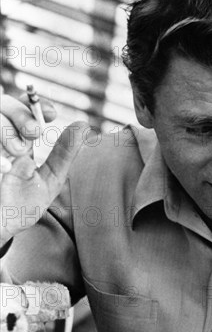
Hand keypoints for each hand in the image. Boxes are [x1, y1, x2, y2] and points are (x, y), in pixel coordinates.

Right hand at [0, 89, 85, 246]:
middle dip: (20, 114)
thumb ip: (64, 153)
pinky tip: (5, 167)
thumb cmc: (24, 203)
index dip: (36, 104)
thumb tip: (84, 125)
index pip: (24, 107)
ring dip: (5, 129)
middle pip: (3, 104)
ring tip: (18, 151)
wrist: (0, 227)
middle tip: (34, 132)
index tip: (52, 114)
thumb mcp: (50, 178)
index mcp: (18, 139)